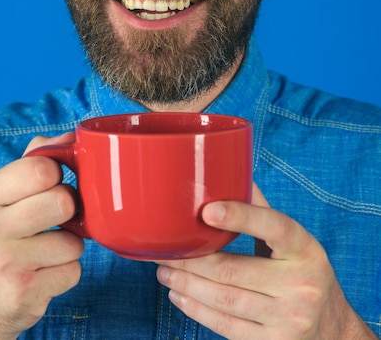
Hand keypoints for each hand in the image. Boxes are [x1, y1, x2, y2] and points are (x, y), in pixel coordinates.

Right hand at [0, 134, 83, 339]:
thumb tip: (72, 137)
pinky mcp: (23, 294)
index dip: (56, 175)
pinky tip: (42, 273)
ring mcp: (3, 264)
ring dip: (68, 246)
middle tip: (52, 220)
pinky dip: (65, 272)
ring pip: (74, 241)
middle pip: (64, 201)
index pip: (41, 169)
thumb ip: (34, 161)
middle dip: (68, 210)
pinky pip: (74, 271)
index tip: (49, 186)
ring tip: (44, 251)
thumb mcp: (2, 195)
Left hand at [157, 184, 375, 338]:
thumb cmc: (303, 272)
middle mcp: (300, 284)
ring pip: (225, 300)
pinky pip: (227, 327)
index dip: (240, 216)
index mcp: (305, 249)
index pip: (273, 226)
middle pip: (234, 270)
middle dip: (192, 261)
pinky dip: (198, 311)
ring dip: (187, 286)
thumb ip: (263, 211)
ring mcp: (288, 318)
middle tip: (166, 252)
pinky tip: (180, 297)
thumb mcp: (296, 242)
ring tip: (165, 274)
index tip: (207, 210)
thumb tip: (233, 173)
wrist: (332, 329)